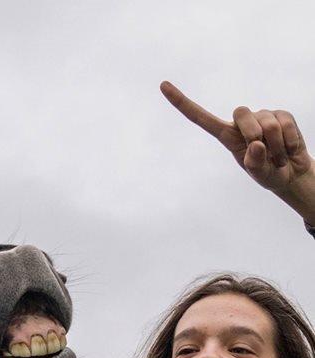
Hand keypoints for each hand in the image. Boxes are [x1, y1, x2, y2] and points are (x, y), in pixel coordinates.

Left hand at [160, 80, 314, 223]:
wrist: (292, 172)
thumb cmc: (269, 174)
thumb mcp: (260, 174)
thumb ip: (255, 163)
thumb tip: (255, 144)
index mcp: (226, 136)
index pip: (201, 118)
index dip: (182, 102)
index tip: (163, 85)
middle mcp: (242, 123)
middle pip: (241, 113)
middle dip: (254, 134)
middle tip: (266, 155)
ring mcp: (262, 115)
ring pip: (268, 123)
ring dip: (276, 146)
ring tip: (278, 158)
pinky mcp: (281, 114)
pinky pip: (286, 124)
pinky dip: (289, 143)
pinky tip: (288, 150)